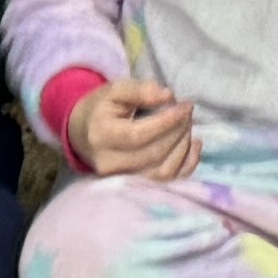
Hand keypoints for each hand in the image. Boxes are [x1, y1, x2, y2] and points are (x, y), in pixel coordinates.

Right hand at [70, 79, 199, 179]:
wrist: (83, 133)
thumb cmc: (101, 108)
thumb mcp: (115, 90)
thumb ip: (140, 90)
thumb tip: (167, 96)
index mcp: (101, 135)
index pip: (139, 134)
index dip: (167, 122)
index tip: (185, 106)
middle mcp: (109, 163)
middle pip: (153, 153)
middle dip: (178, 132)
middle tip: (188, 113)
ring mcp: (122, 179)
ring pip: (162, 172)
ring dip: (183, 148)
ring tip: (187, 127)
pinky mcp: (134, 186)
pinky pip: (166, 181)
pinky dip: (186, 165)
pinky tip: (193, 145)